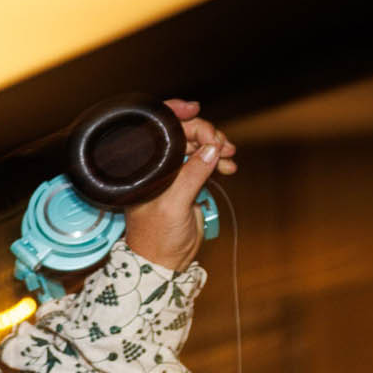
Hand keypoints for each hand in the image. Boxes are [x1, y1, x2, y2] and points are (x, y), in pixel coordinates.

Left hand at [121, 98, 234, 271]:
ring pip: (196, 145)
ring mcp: (173, 172)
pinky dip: (218, 160)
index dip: (176, 113)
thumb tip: (211, 149)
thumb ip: (190, 176)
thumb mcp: (172, 206)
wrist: (165, 263)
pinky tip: (228, 166)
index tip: (196, 109)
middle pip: (181, 132)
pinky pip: (204, 161)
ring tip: (228, 156)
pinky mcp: (187, 182)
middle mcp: (156, 166)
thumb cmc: (157, 238)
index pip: (157, 128)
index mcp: (144, 167)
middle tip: (221, 144)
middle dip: (204, 132)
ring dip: (215, 146)